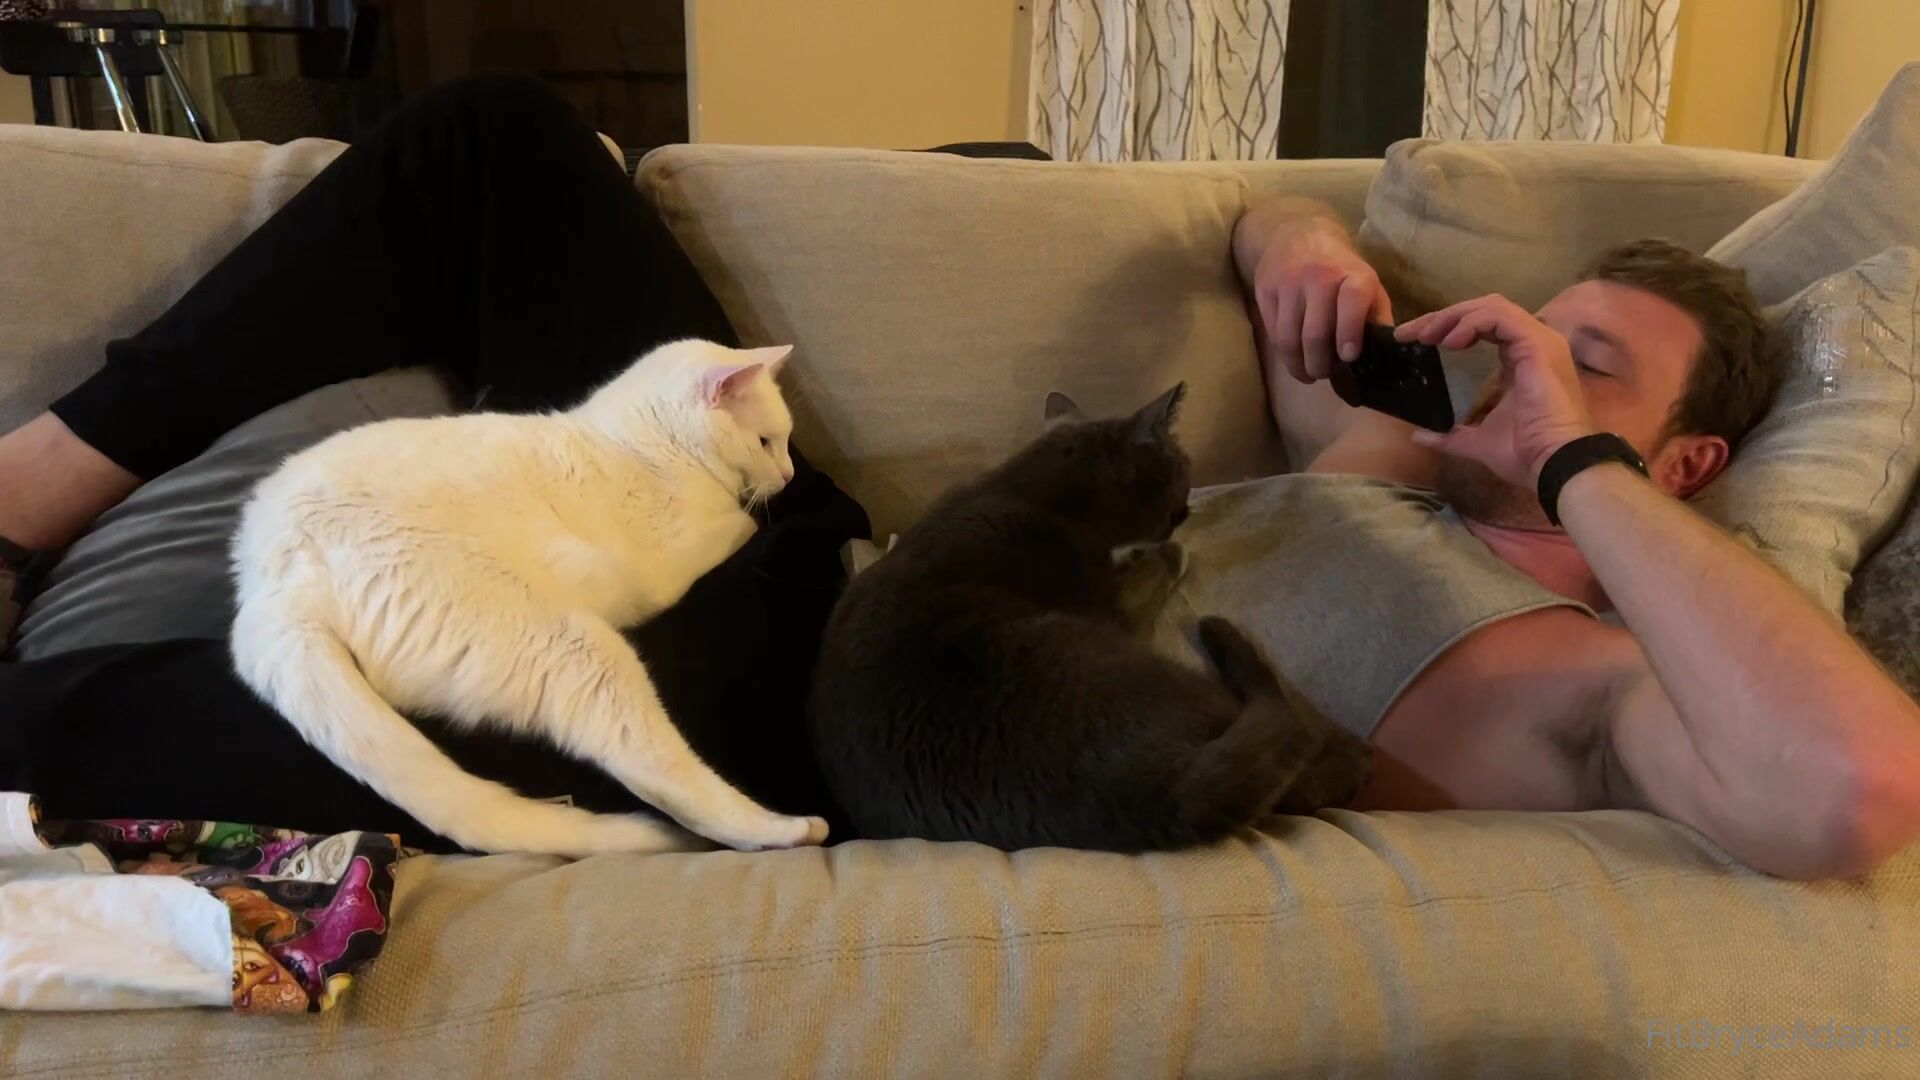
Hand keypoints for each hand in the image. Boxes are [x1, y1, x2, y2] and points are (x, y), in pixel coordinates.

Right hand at [1249, 217, 1391, 384]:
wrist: (1297, 236)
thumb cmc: (1340, 269)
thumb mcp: (1366, 285)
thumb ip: (1376, 317)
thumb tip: (1383, 354)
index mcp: (1351, 274)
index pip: (1351, 301)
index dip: (1350, 331)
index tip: (1349, 357)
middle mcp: (1318, 276)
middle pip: (1314, 332)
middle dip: (1319, 363)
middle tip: (1324, 375)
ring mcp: (1288, 283)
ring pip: (1289, 338)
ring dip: (1298, 365)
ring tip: (1308, 374)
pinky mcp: (1266, 290)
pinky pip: (1273, 332)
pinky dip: (1283, 353)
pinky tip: (1293, 358)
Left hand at [1395, 294, 1596, 486]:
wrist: (1554, 464)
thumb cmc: (1525, 454)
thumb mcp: (1478, 442)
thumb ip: (1451, 436)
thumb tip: (1419, 436)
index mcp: (1520, 361)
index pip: (1483, 327)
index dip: (1448, 327)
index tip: (1413, 341)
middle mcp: (1533, 344)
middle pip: (1483, 310)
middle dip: (1444, 316)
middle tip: (1409, 332)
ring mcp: (1539, 341)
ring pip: (1491, 307)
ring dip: (1453, 316)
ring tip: (1425, 336)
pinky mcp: (1538, 345)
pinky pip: (1500, 317)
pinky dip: (1471, 322)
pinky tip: (1450, 341)